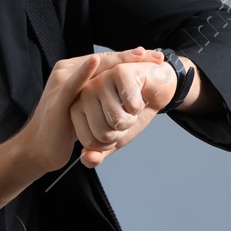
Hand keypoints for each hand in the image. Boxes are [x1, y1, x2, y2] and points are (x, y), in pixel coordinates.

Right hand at [17, 47, 164, 172]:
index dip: (133, 57)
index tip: (157, 57)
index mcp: (76, 71)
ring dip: (118, 60)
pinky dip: (84, 72)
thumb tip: (126, 92)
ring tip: (139, 55)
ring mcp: (62, 83)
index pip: (109, 60)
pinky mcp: (58, 99)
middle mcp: (69, 71)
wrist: (40, 148)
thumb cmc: (64, 128)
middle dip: (132, 57)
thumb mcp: (87, 107)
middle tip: (157, 56)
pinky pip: (73, 84)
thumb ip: (100, 96)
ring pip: (94, 67)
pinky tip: (96, 61)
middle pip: (106, 60)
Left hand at [70, 49, 176, 166]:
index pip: (90, 142)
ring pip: (117, 120)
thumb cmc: (129, 110)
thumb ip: (98, 152)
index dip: (110, 142)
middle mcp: (84, 94)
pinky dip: (140, 106)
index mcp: (77, 109)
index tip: (115, 127)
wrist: (154, 86)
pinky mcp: (118, 72)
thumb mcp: (113, 137)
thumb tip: (89, 159)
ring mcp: (100, 80)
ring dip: (132, 119)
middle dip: (122, 131)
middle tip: (126, 115)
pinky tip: (138, 95)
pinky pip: (131, 105)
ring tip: (131, 106)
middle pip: (103, 134)